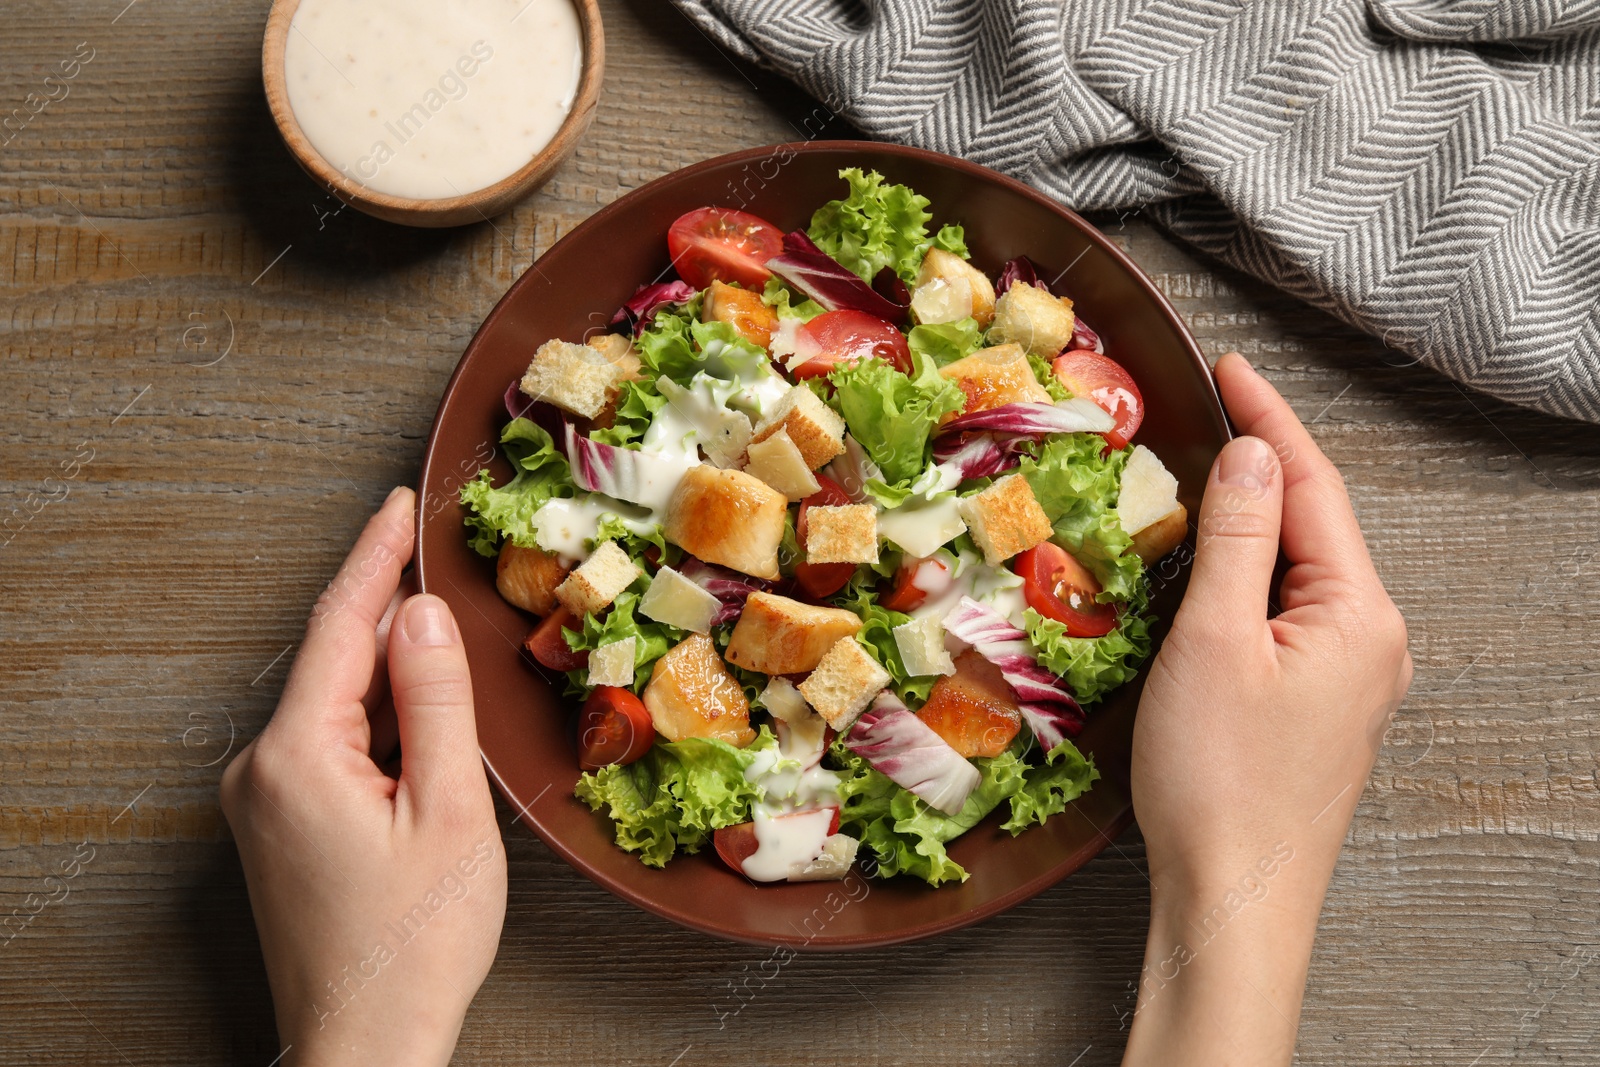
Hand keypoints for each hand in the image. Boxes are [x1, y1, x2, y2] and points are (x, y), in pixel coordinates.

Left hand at [221, 487, 506, 1066]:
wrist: (365, 1042)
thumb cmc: (413, 942)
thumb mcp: (447, 811)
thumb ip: (435, 701)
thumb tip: (423, 614)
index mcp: (295, 755)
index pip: (339, 624)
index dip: (374, 555)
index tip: (399, 503)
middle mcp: (260, 768)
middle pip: (334, 659)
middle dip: (387, 607)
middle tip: (436, 552)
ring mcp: (263, 798)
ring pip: (334, 701)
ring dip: (388, 667)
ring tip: (446, 639)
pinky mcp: (278, 824)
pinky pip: (328, 741)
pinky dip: (377, 716)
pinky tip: (421, 716)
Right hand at [1123, 354, 1411, 1063]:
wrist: (1232, 895)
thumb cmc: (1219, 778)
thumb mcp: (1215, 638)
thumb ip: (1240, 536)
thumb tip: (1254, 451)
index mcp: (1359, 613)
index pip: (1314, 486)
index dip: (1270, 418)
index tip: (1228, 366)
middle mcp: (1371, 640)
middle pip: (1314, 523)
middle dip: (1263, 462)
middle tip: (1205, 411)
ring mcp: (1349, 678)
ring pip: (1298, 571)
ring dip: (1253, 521)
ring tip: (1199, 478)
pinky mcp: (1318, 708)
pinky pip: (1287, 615)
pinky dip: (1249, 576)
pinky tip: (1212, 569)